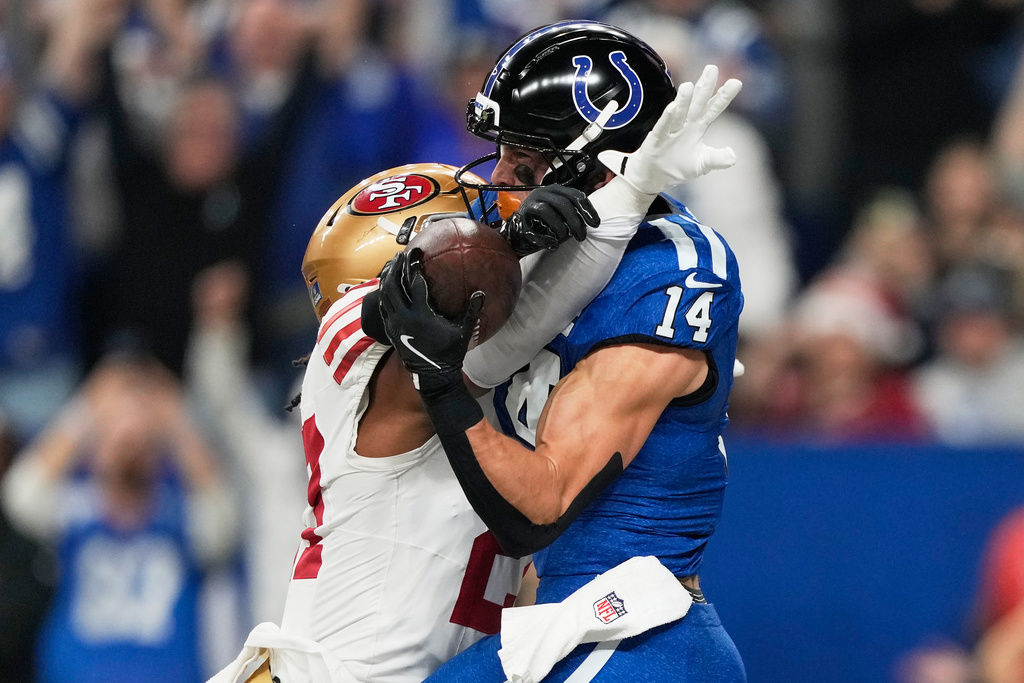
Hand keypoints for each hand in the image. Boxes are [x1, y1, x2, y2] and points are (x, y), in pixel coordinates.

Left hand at [378, 250, 484, 394]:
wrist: (433, 376)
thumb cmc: (450, 353)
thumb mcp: (463, 331)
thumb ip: (471, 311)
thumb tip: (481, 293)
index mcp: (421, 314)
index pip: (414, 283)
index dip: (414, 265)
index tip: (417, 252)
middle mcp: (404, 317)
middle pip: (394, 285)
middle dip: (397, 267)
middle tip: (402, 254)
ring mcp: (395, 324)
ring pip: (385, 295)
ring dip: (387, 278)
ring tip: (391, 265)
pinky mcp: (390, 330)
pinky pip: (383, 307)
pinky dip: (383, 294)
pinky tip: (386, 287)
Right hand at [502, 185, 599, 256]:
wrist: (517, 233)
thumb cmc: (542, 224)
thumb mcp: (561, 216)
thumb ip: (573, 215)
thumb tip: (589, 223)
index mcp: (555, 190)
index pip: (575, 195)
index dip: (587, 209)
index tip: (595, 224)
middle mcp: (542, 193)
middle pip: (563, 203)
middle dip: (575, 222)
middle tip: (581, 237)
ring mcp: (529, 204)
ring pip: (547, 211)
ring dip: (559, 227)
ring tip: (563, 238)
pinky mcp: (519, 219)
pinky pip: (532, 228)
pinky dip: (545, 239)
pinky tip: (552, 246)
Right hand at [597, 64, 742, 194]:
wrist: (653, 176)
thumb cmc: (677, 166)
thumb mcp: (701, 164)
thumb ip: (717, 159)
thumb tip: (733, 156)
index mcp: (697, 127)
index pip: (713, 109)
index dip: (723, 96)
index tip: (736, 82)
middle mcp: (684, 125)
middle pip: (697, 103)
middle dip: (704, 87)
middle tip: (712, 68)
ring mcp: (670, 131)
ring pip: (679, 112)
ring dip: (684, 100)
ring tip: (689, 85)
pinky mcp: (656, 140)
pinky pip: (662, 128)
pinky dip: (667, 118)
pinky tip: (672, 107)